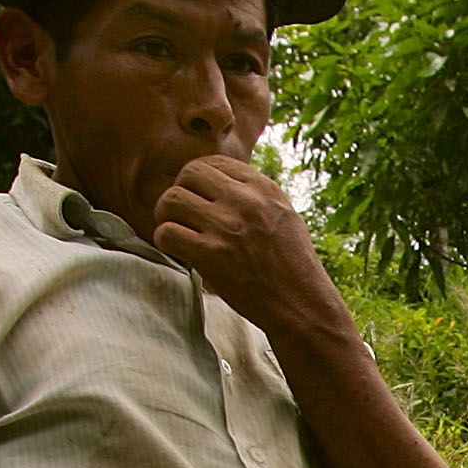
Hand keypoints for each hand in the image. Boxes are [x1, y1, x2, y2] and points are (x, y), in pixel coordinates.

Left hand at [151, 155, 339, 337]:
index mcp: (264, 188)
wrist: (302, 305)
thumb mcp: (284, 217)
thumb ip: (255, 196)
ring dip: (167, 216)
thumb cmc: (293, 266)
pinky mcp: (212, 254)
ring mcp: (227, 226)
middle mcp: (246, 201)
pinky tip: (178, 251)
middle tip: (183, 215)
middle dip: (181, 192)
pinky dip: (165, 241)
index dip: (199, 180)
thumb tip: (220, 184)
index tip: (199, 199)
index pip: (215, 162)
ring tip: (178, 232)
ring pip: (172, 199)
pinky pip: (167, 232)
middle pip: (189, 173)